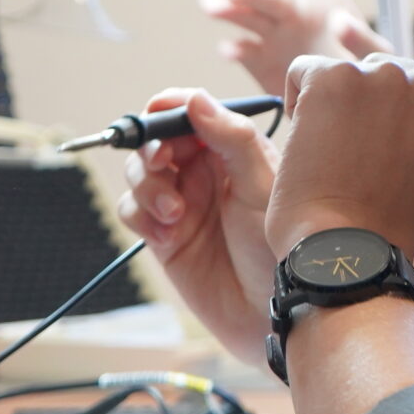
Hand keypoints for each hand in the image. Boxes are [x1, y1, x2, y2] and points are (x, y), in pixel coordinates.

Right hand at [114, 88, 281, 357]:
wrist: (272, 313)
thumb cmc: (281, 249)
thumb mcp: (263, 187)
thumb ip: (233, 139)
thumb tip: (196, 99)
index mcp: (233, 150)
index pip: (191, 112)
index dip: (170, 107)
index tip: (158, 111)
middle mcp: (204, 172)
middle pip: (156, 139)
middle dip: (152, 148)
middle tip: (162, 163)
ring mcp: (182, 202)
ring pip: (139, 173)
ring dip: (147, 186)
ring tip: (175, 212)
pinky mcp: (163, 235)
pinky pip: (132, 211)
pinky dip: (141, 216)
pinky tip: (168, 234)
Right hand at [199, 0, 390, 87]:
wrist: (353, 100)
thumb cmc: (367, 64)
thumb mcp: (375, 51)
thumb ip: (361, 38)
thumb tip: (340, 21)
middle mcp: (291, 10)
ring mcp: (273, 36)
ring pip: (246, 16)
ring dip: (228, 10)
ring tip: (212, 6)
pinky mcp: (262, 63)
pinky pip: (244, 52)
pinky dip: (234, 50)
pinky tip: (228, 49)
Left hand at [265, 55, 413, 259]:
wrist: (350, 249)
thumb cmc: (389, 226)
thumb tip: (413, 108)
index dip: (399, 125)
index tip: (387, 160)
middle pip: (388, 75)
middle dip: (369, 110)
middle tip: (356, 161)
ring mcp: (387, 75)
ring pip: (349, 74)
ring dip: (337, 106)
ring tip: (334, 157)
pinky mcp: (337, 77)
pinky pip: (304, 72)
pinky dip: (299, 103)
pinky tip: (308, 144)